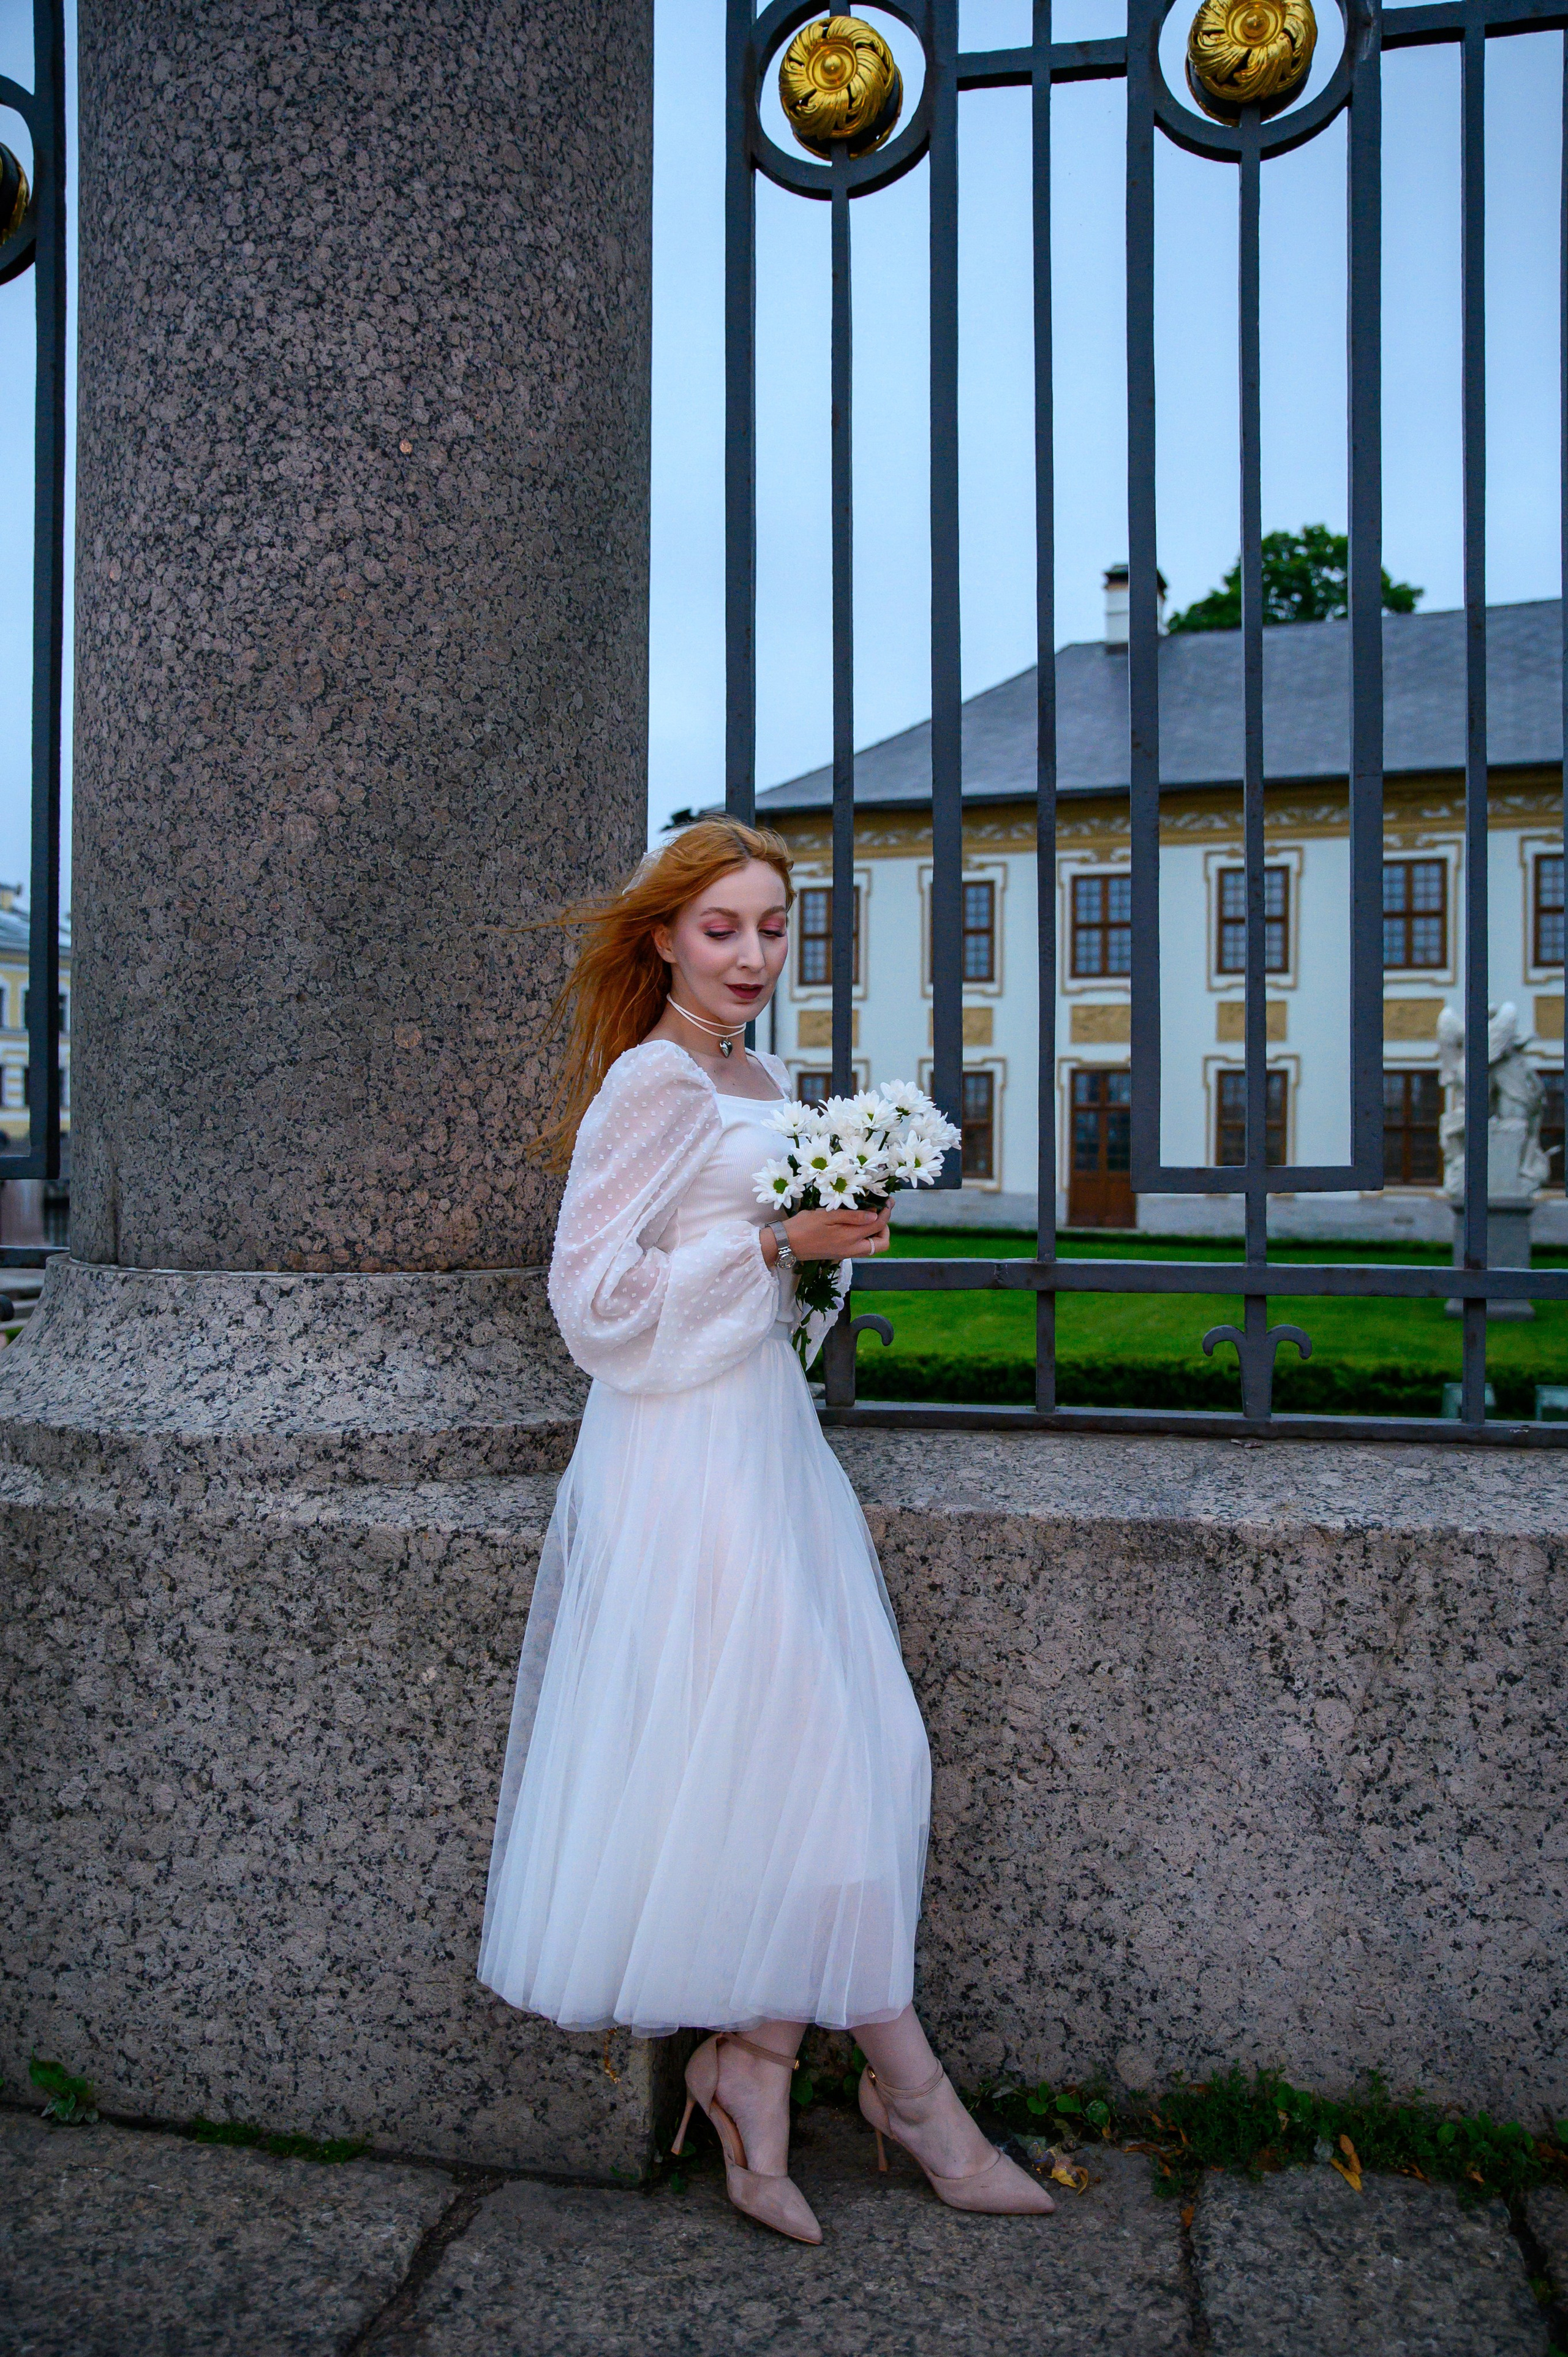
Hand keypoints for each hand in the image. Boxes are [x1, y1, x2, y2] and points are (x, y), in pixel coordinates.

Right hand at [775, 1206, 890, 1262]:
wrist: (786, 1244)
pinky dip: (864, 1236)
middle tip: (879, 1213)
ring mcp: (846, 1253)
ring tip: (868, 1217)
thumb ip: (852, 1216)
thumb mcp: (827, 1215)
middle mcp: (852, 1249)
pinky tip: (855, 1224)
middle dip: (885, 1228)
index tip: (887, 1201)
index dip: (886, 1212)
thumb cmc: (803, 1226)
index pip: (878, 1226)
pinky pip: (861, 1248)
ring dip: (875, 1233)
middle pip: (881, 1244)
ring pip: (872, 1247)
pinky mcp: (840, 1254)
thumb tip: (874, 1216)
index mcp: (849, 1238)